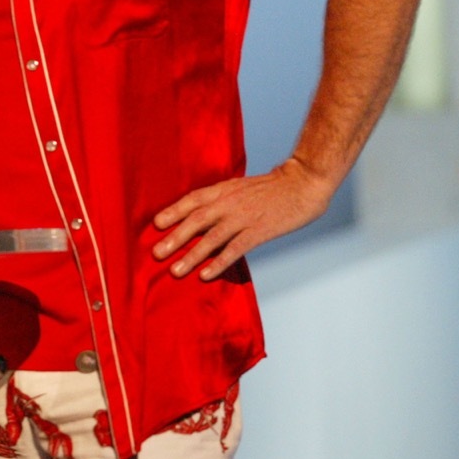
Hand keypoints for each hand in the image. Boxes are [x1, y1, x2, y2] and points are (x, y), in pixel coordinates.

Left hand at [152, 158, 334, 279]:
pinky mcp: (259, 231)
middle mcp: (229, 202)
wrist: (302, 183)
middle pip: (195, 220)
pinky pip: (235, 249)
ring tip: (175, 270)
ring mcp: (243, 217)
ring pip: (211, 238)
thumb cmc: (271, 187)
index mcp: (223, 189)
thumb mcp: (240, 186)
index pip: (192, 200)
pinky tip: (206, 275)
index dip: (173, 211)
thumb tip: (201, 215)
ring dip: (191, 255)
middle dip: (174, 238)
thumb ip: (222, 199)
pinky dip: (219, 263)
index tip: (156, 224)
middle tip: (156, 254)